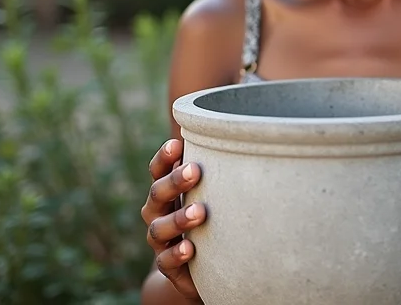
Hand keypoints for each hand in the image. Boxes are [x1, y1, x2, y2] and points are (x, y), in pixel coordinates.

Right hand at [141, 139, 205, 301]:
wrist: (200, 264)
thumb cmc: (209, 215)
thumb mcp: (209, 191)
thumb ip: (216, 170)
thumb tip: (243, 134)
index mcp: (166, 191)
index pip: (157, 170)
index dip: (164, 157)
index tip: (177, 144)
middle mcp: (158, 213)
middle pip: (157, 194)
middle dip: (175, 182)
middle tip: (195, 171)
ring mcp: (160, 241)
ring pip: (159, 228)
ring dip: (179, 219)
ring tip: (200, 213)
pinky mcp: (168, 266)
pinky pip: (165, 261)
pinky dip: (175, 254)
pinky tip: (190, 249)